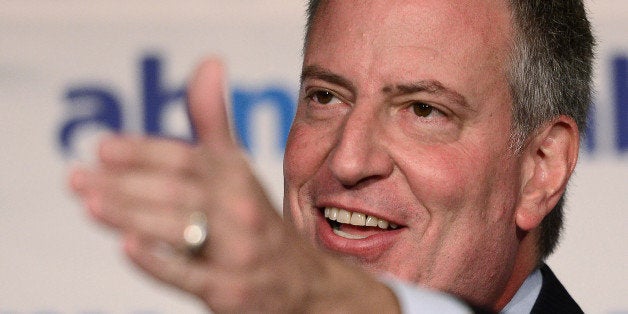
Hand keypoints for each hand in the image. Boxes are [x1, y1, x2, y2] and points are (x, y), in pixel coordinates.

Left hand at [69, 59, 398, 312]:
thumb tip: (208, 62)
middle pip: (177, 191)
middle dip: (123, 184)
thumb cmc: (254, 218)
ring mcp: (237, 251)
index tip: (102, 148)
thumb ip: (214, 119)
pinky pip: (189, 275)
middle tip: (77, 178)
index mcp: (238, 177)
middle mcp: (240, 210)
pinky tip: (127, 247)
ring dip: (130, 215)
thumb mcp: (237, 168)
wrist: (299, 280)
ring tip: (90, 204)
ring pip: (179, 228)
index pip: (186, 158)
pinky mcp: (229, 289)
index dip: (143, 151)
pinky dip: (158, 261)